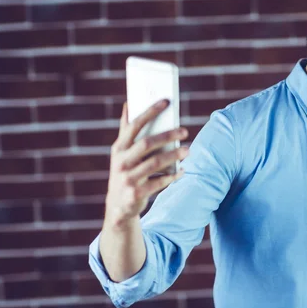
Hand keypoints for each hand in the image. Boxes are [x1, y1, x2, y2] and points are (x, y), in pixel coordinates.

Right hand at [104, 99, 189, 229]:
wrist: (118, 205)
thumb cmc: (124, 171)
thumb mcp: (120, 152)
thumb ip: (125, 130)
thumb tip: (128, 104)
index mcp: (118, 148)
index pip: (134, 125)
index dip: (150, 112)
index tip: (166, 101)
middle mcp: (121, 162)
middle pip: (147, 143)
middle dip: (168, 136)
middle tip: (185, 131)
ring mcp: (128, 178)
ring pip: (155, 162)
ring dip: (174, 155)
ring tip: (188, 151)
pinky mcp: (137, 193)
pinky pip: (160, 182)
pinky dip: (173, 176)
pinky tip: (182, 170)